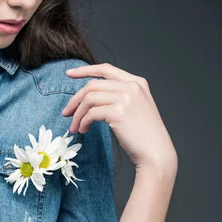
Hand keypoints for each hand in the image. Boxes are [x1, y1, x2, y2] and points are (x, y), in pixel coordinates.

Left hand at [61, 63, 176, 174]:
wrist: (156, 152)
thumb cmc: (142, 135)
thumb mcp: (134, 107)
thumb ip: (118, 96)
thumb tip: (88, 97)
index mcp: (136, 82)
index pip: (106, 69)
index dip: (85, 70)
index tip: (69, 73)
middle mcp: (132, 86)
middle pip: (92, 85)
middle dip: (75, 100)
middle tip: (66, 113)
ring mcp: (126, 98)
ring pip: (88, 99)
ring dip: (77, 114)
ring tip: (75, 127)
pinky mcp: (118, 112)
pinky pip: (91, 113)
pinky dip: (83, 122)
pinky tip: (83, 130)